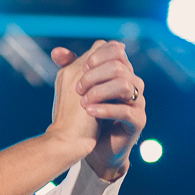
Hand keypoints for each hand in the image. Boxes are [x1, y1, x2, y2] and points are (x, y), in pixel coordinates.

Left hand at [52, 41, 145, 180]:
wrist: (87, 145)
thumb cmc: (82, 114)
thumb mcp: (74, 88)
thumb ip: (69, 67)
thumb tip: (56, 51)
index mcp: (119, 71)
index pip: (115, 50)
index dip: (97, 56)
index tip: (80, 69)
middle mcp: (132, 82)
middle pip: (119, 66)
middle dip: (94, 75)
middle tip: (77, 89)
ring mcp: (137, 101)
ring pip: (124, 85)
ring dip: (99, 91)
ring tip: (83, 102)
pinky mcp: (138, 120)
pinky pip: (126, 110)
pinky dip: (105, 109)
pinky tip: (89, 111)